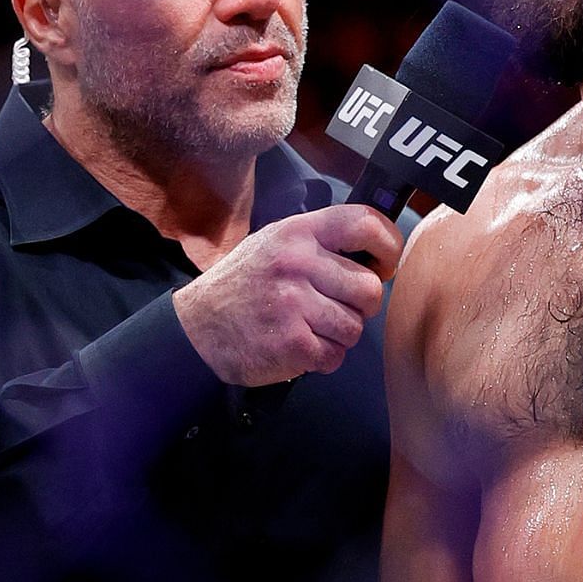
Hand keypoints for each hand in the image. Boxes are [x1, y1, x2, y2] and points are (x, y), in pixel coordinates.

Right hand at [174, 204, 404, 386]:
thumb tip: (378, 251)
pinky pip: (335, 355)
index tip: (384, 265)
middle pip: (370, 288)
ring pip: (356, 326)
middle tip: (337, 306)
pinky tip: (300, 346)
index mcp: (298, 233)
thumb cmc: (246, 284)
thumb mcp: (277, 243)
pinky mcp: (290, 343)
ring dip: (340, 334)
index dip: (389, 246)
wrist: (194, 328)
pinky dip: (323, 357)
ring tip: (312, 326)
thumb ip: (323, 241)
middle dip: (362, 304)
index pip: (367, 224)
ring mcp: (292, 304)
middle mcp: (297, 264)